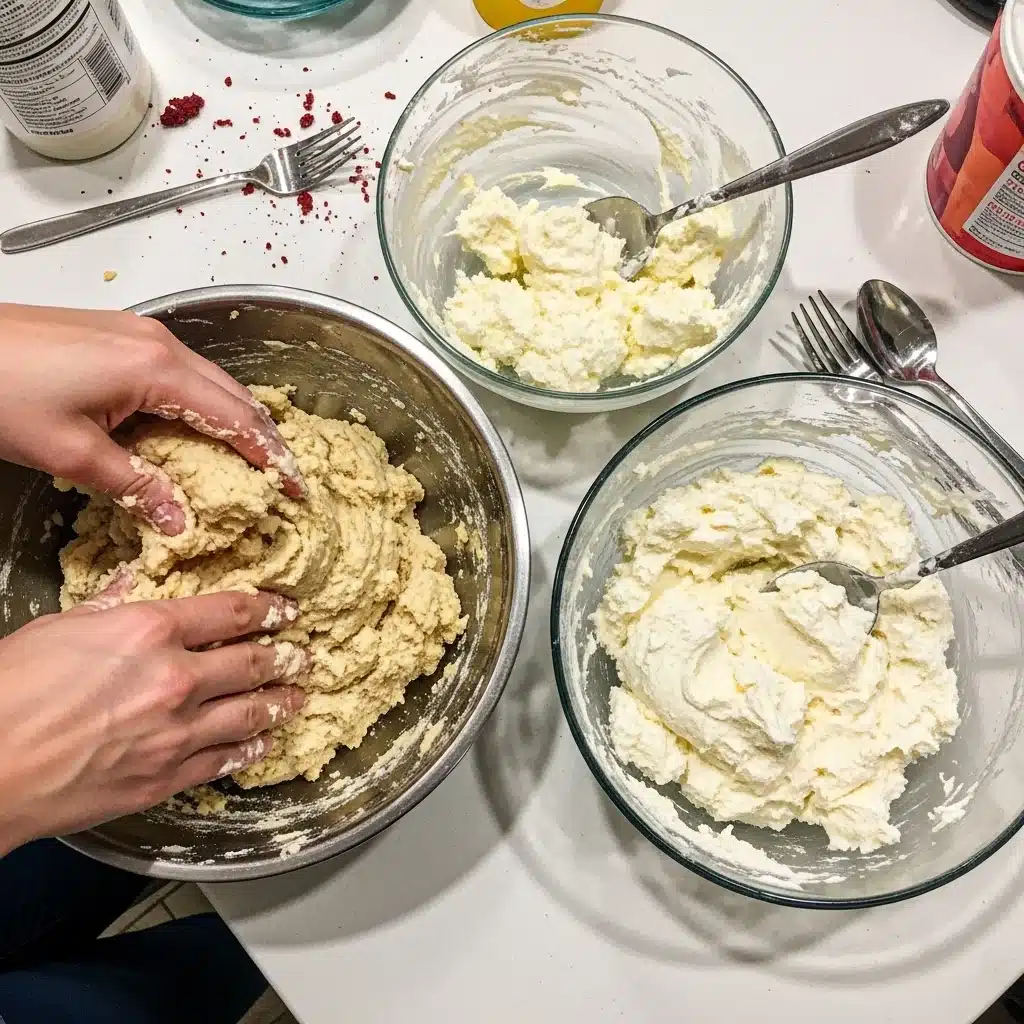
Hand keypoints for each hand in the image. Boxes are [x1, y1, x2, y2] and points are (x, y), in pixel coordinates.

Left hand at [0, 303, 304, 535]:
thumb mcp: (70, 454)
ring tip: (248, 460)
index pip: (237, 418)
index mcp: (156, 369)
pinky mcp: (119, 334)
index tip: (293, 486)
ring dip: (234, 419)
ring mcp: (139, 333)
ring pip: (211, 380)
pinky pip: (182, 372)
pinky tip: (195, 429)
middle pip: (235, 393)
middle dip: (264, 436)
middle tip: (280, 478)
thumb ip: (136, 485)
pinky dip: (202, 403)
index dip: (271, 456)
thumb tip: (178, 518)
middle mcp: (158, 343)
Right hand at [0, 586, 307, 852]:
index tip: (285, 610)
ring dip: (279, 704)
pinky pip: (223, 761)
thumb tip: (129, 591)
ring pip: (249, 714)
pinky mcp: (165, 778)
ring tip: (296, 698)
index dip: (267, 609)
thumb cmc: (7, 694)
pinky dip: (249, 750)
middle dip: (285, 658)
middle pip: (252, 663)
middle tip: (301, 656)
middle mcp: (175, 678)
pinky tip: (261, 744)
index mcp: (150, 630)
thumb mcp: (59, 629)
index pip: (231, 612)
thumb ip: (108, 610)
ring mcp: (176, 733)